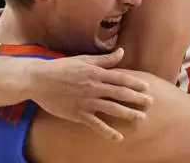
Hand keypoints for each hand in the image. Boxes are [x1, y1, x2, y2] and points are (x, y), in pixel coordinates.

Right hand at [24, 48, 153, 141]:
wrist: (39, 79)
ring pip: (112, 108)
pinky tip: (118, 137)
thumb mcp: (83, 59)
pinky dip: (107, 131)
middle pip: (119, 93)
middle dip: (136, 98)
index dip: (135, 82)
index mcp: (95, 72)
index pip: (120, 77)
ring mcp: (86, 101)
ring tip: (141, 118)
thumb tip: (121, 52)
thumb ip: (104, 59)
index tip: (147, 86)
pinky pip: (96, 124)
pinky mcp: (78, 114)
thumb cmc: (61, 67)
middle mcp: (93, 87)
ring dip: (128, 114)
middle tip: (150, 103)